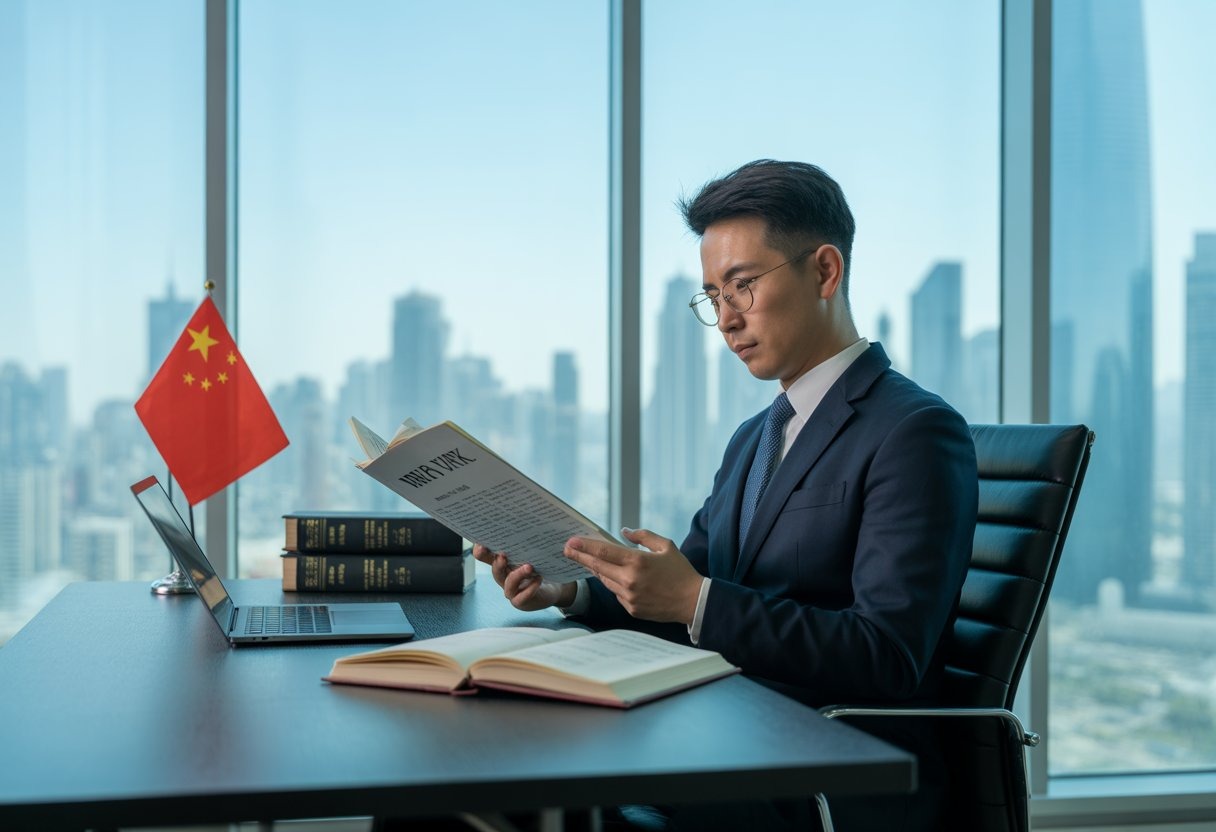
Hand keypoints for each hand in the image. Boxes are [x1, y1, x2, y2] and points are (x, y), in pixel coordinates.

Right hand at [472, 543, 576, 611]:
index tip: (481, 542)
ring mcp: (512, 590)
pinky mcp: (522, 601)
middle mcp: (504, 575)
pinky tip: (538, 580)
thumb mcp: (537, 550)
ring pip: (508, 583)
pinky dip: (529, 589)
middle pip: (494, 569)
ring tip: (529, 567)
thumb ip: (534, 539)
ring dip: (517, 575)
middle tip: (502, 555)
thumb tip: (542, 525)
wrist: (554, 587)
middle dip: (496, 562)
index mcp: (504, 561)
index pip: (487, 554)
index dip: (481, 550)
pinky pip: (521, 598)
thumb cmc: (542, 565)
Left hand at [562, 528, 702, 624]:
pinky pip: (616, 593)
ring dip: (597, 570)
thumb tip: (623, 531)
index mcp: (637, 562)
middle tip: (566, 549)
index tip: (571, 541)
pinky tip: (617, 578)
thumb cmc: (680, 571)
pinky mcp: (631, 609)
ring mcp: (629, 597)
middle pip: (597, 566)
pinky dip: (614, 584)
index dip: (585, 546)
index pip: (603, 552)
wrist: (692, 601)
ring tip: (589, 561)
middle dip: (580, 557)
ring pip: (605, 580)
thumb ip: (643, 536)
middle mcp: (629, 580)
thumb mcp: (665, 546)